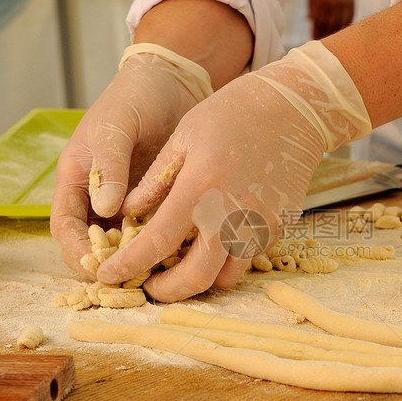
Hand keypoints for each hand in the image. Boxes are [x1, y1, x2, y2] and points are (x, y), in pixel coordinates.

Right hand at [50, 46, 211, 275]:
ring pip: (127, 244)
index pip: (66, 228)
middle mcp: (99, 197)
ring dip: (140, 259)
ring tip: (162, 269)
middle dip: (110, 264)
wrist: (170, 83)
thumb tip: (105, 210)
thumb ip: (109, 166)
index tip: (98, 267)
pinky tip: (184, 249)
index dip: (78, 252)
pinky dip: (165, 244)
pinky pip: (156, 232)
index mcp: (77, 180)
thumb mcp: (114, 128)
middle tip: (136, 277)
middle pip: (95, 246)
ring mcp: (128, 202)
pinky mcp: (156, 202)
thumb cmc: (133, 98)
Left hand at [95, 41, 371, 301]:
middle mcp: (231, 214)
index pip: (156, 242)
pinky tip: (212, 242)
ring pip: (225, 278)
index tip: (108, 274)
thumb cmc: (232, 114)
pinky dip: (225, 260)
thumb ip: (154, 181)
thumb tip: (126, 214)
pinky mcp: (277, 228)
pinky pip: (246, 259)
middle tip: (149, 286)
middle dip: (166, 291)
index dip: (128, 265)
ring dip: (199, 280)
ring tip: (180, 266)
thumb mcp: (183, 136)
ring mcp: (259, 225)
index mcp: (200, 187)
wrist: (293, 110)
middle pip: (195, 277)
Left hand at [308, 0, 355, 38]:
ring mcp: (345, 2)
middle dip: (324, 34)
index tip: (313, 38)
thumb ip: (311, 4)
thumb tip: (310, 19)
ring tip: (331, 38)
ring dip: (335, 33)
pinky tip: (341, 30)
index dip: (315, 31)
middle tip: (322, 41)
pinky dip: (345, 26)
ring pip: (341, 23)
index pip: (318, 21)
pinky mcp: (353, 1)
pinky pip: (350, 18)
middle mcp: (334, 2)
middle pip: (329, 25)